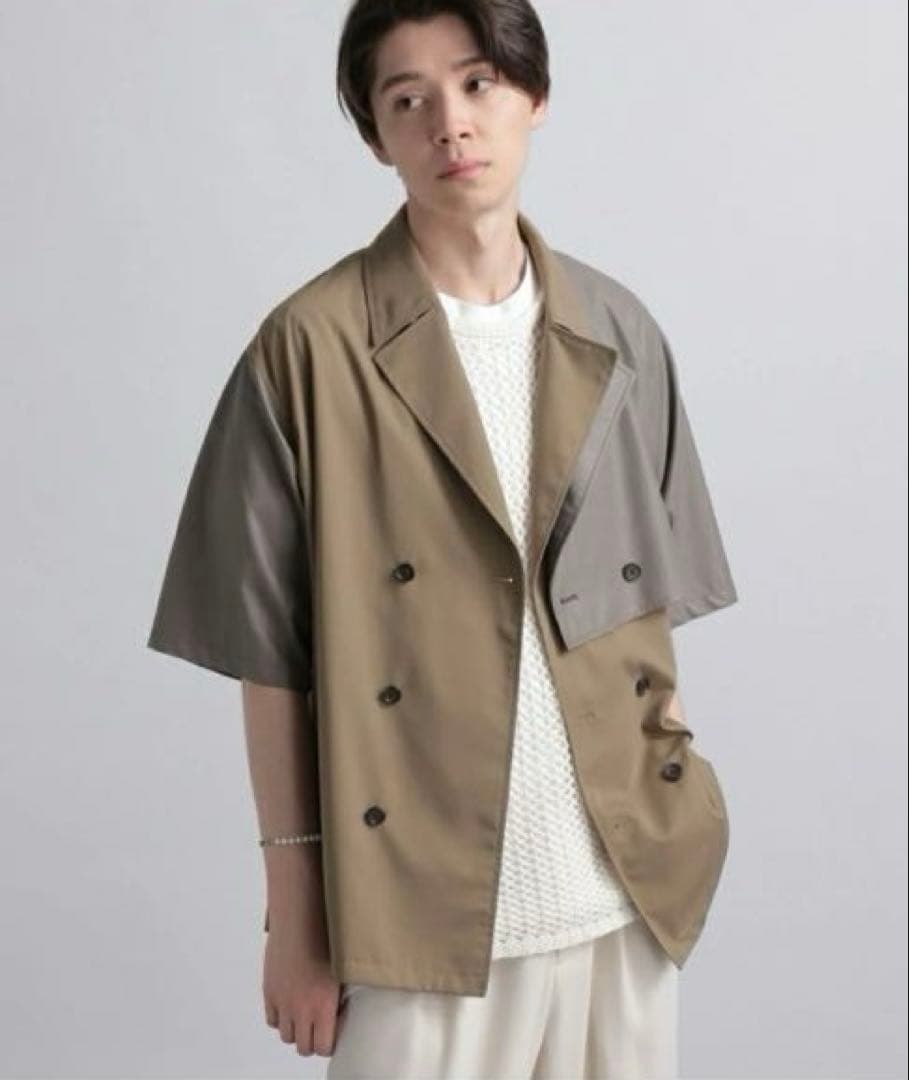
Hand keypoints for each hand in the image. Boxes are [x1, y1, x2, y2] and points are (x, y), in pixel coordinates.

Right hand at [262, 924, 343, 1056]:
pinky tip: (291, 1004)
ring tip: (306, 1014)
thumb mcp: (342, 969)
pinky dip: (281, 1017)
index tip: (336, 1029)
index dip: (330, 1042)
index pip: (323, 1047)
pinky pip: (272, 1019)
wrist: (301, 917)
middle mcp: (301, 1008)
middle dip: (313, 1040)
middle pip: (304, 1047)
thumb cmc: (327, 937)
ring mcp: (282, 1001)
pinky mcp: (269, 991)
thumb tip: (344, 1009)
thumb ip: (340, 997)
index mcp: (323, 1005)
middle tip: (321, 1025)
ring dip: (297, 1029)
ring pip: (286, 1035)